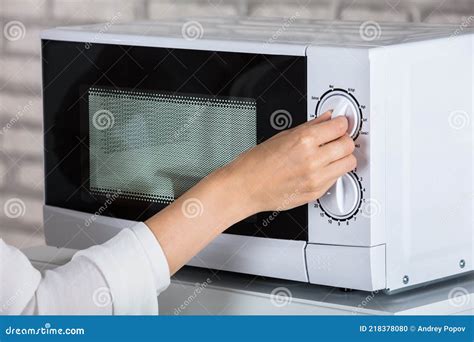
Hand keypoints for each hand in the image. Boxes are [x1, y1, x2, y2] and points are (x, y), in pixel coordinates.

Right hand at [218, 111, 355, 213]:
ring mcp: (316, 178)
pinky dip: (332, 172)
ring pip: (348, 163)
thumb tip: (326, 119)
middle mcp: (312, 160)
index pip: (340, 127)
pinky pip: (336, 178)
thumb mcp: (282, 136)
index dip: (341, 123)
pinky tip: (320, 168)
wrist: (245, 188)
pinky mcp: (316, 192)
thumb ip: (310, 126)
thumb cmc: (255, 164)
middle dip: (343, 139)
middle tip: (335, 138)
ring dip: (342, 157)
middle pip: (348, 145)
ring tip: (330, 154)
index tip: (339, 123)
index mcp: (303, 140)